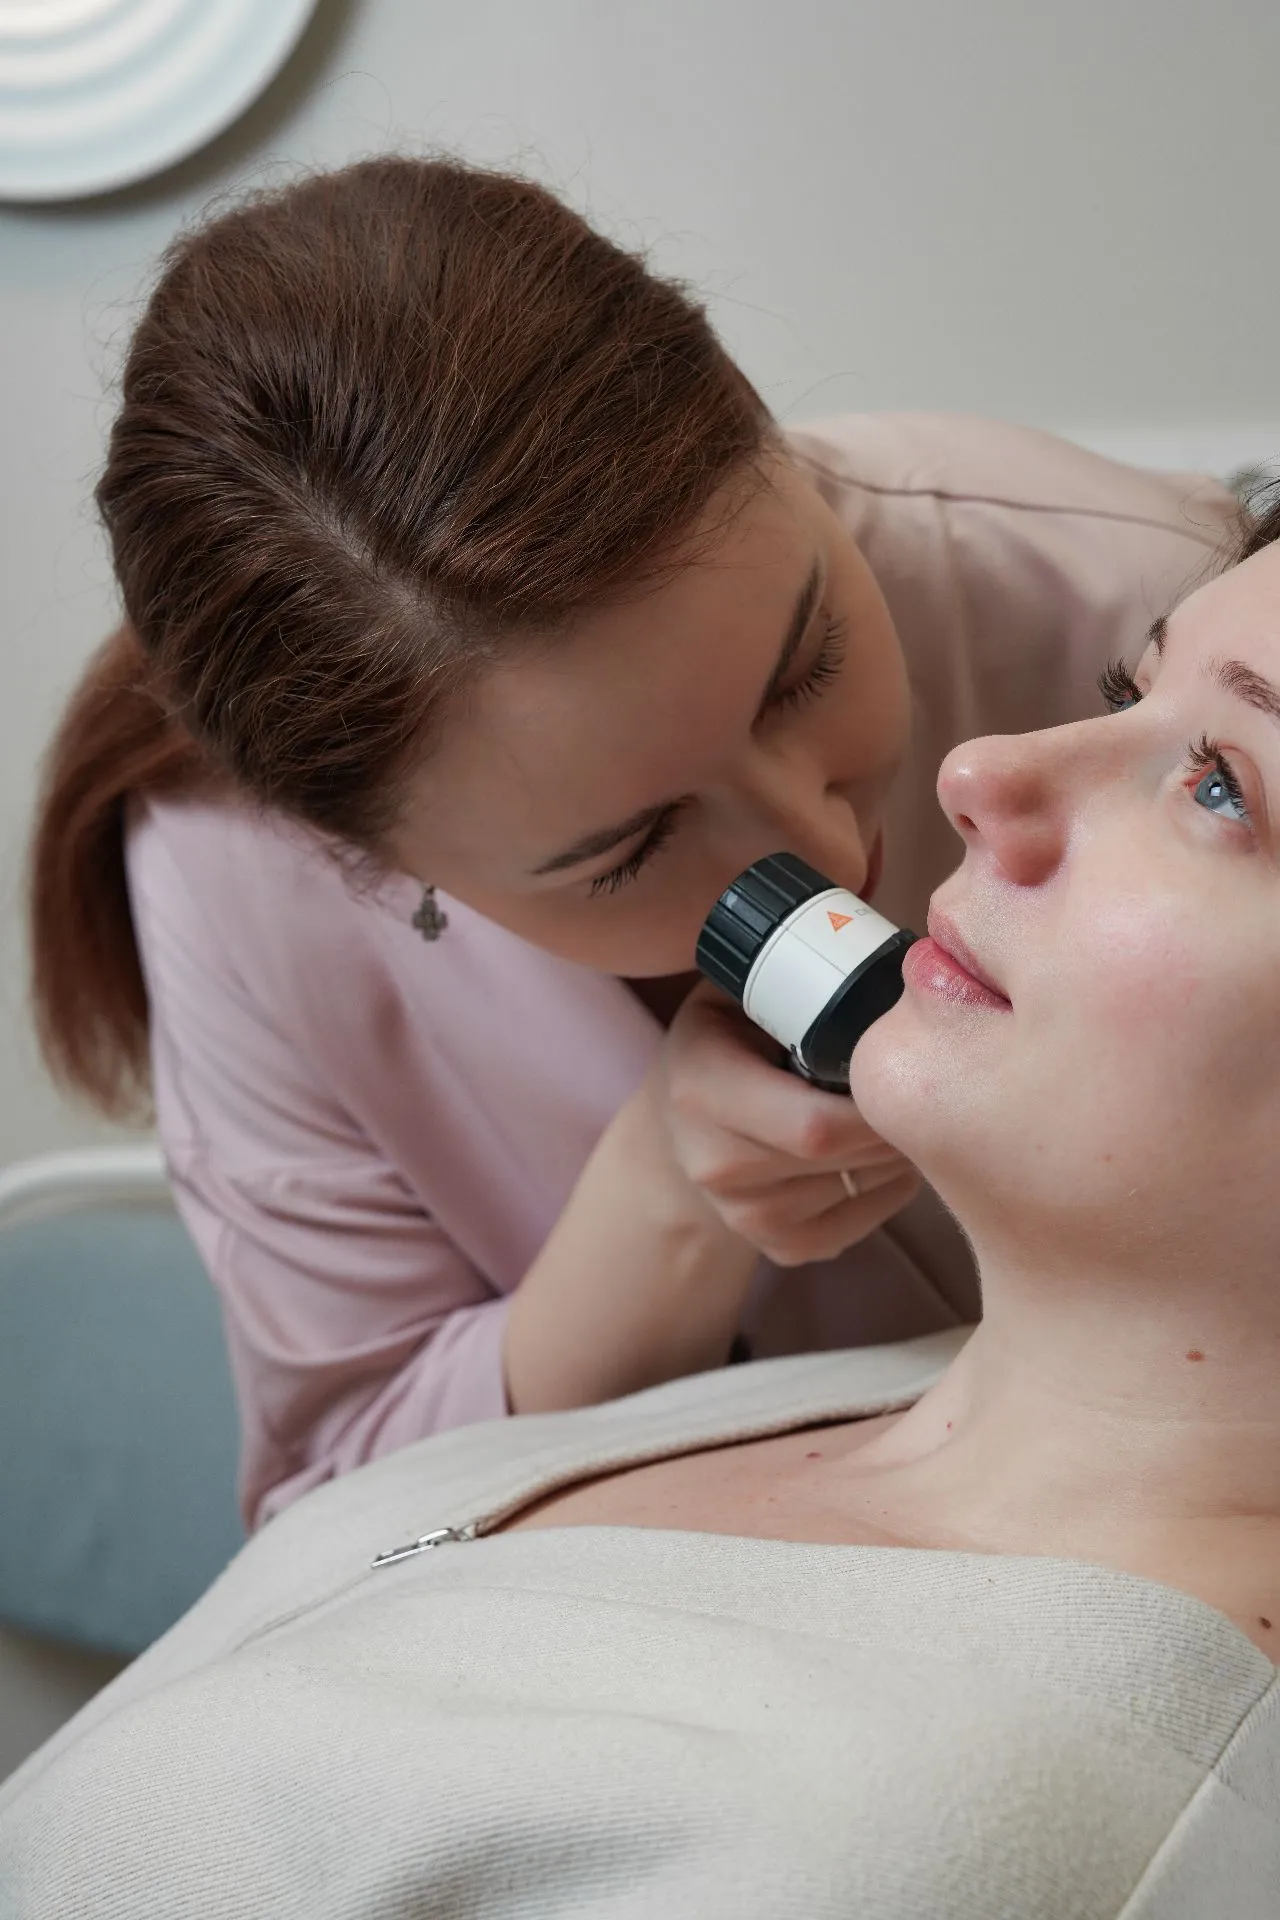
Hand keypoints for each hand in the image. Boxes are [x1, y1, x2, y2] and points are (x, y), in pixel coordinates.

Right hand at [653, 981, 919, 1266]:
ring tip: (891, 1108)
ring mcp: (747, 1217)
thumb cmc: (724, 1042)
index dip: (874, 1101)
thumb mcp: (734, 990)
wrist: (676, 1132)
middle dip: (895, 1117)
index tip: (905, 1059)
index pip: (814, 1124)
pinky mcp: (780, 1249)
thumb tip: (865, 905)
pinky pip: (865, 1222)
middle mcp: (715, 1164)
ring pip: (865, 1186)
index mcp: (701, 1089)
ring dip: (896, 1147)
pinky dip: (889, 1185)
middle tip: (922, 1078)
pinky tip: (877, 1151)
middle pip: (847, 1155)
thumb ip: (787, 966)